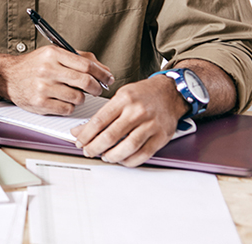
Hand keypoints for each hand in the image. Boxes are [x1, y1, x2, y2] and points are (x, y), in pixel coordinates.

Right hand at [0, 46, 113, 114]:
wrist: (7, 76)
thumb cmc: (33, 66)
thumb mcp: (53, 54)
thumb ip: (79, 59)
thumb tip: (104, 70)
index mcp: (53, 54)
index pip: (86, 65)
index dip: (102, 73)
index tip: (108, 78)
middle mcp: (48, 70)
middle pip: (85, 81)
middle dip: (96, 88)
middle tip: (97, 89)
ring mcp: (43, 87)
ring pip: (78, 98)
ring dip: (80, 98)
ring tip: (73, 94)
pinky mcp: (39, 103)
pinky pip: (67, 109)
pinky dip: (69, 107)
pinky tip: (62, 101)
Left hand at [71, 75, 189, 166]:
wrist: (171, 92)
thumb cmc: (143, 94)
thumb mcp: (119, 96)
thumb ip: (101, 114)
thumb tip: (80, 130)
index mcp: (124, 99)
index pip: (99, 121)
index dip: (86, 135)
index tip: (79, 141)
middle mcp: (138, 112)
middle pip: (111, 136)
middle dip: (95, 147)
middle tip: (88, 151)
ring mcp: (151, 125)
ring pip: (127, 147)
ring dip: (112, 156)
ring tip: (104, 156)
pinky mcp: (162, 136)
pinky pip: (143, 154)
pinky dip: (130, 160)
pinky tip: (122, 159)